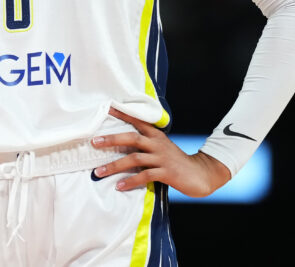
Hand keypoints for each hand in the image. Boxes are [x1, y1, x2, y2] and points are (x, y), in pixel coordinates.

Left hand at [91, 107, 231, 196]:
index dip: (122, 114)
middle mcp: (158, 144)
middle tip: (94, 142)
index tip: (107, 108)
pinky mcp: (166, 173)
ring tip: (98, 172)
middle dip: (111, 140)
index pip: (137, 121)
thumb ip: (147, 145)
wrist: (200, 174)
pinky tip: (119, 186)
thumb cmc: (176, 162)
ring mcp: (162, 158)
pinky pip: (144, 176)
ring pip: (134, 159)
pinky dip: (130, 181)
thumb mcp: (162, 148)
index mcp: (156, 136)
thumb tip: (122, 145)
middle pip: (131, 138)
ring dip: (114, 166)